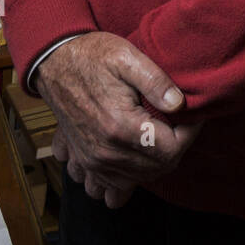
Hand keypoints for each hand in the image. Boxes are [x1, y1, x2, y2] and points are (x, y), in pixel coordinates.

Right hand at [36, 33, 199, 203]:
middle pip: (157, 170)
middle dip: (173, 148)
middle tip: (174, 121)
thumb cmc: (92, 55)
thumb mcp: (127, 56)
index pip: (171, 151)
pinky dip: (123, 179)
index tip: (190, 115)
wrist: (54, 61)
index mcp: (120, 126)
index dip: (189, 133)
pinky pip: (107, 189)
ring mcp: (92, 161)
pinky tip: (129, 155)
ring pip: (136, 183)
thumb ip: (156, 81)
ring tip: (154, 139)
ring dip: (151, 166)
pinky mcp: (83, 161)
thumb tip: (180, 104)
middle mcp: (106, 152)